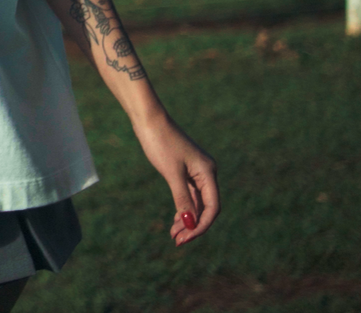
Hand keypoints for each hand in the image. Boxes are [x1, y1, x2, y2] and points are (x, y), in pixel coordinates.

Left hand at [133, 112, 219, 245]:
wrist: (148, 118)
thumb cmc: (160, 142)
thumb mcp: (171, 173)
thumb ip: (182, 199)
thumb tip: (191, 224)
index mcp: (208, 172)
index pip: (212, 207)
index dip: (201, 226)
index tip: (185, 237)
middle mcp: (206, 172)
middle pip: (206, 207)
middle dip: (193, 225)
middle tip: (177, 240)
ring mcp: (196, 171)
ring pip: (197, 202)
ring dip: (187, 219)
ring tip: (174, 235)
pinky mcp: (185, 170)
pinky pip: (190, 195)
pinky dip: (184, 208)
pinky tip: (176, 220)